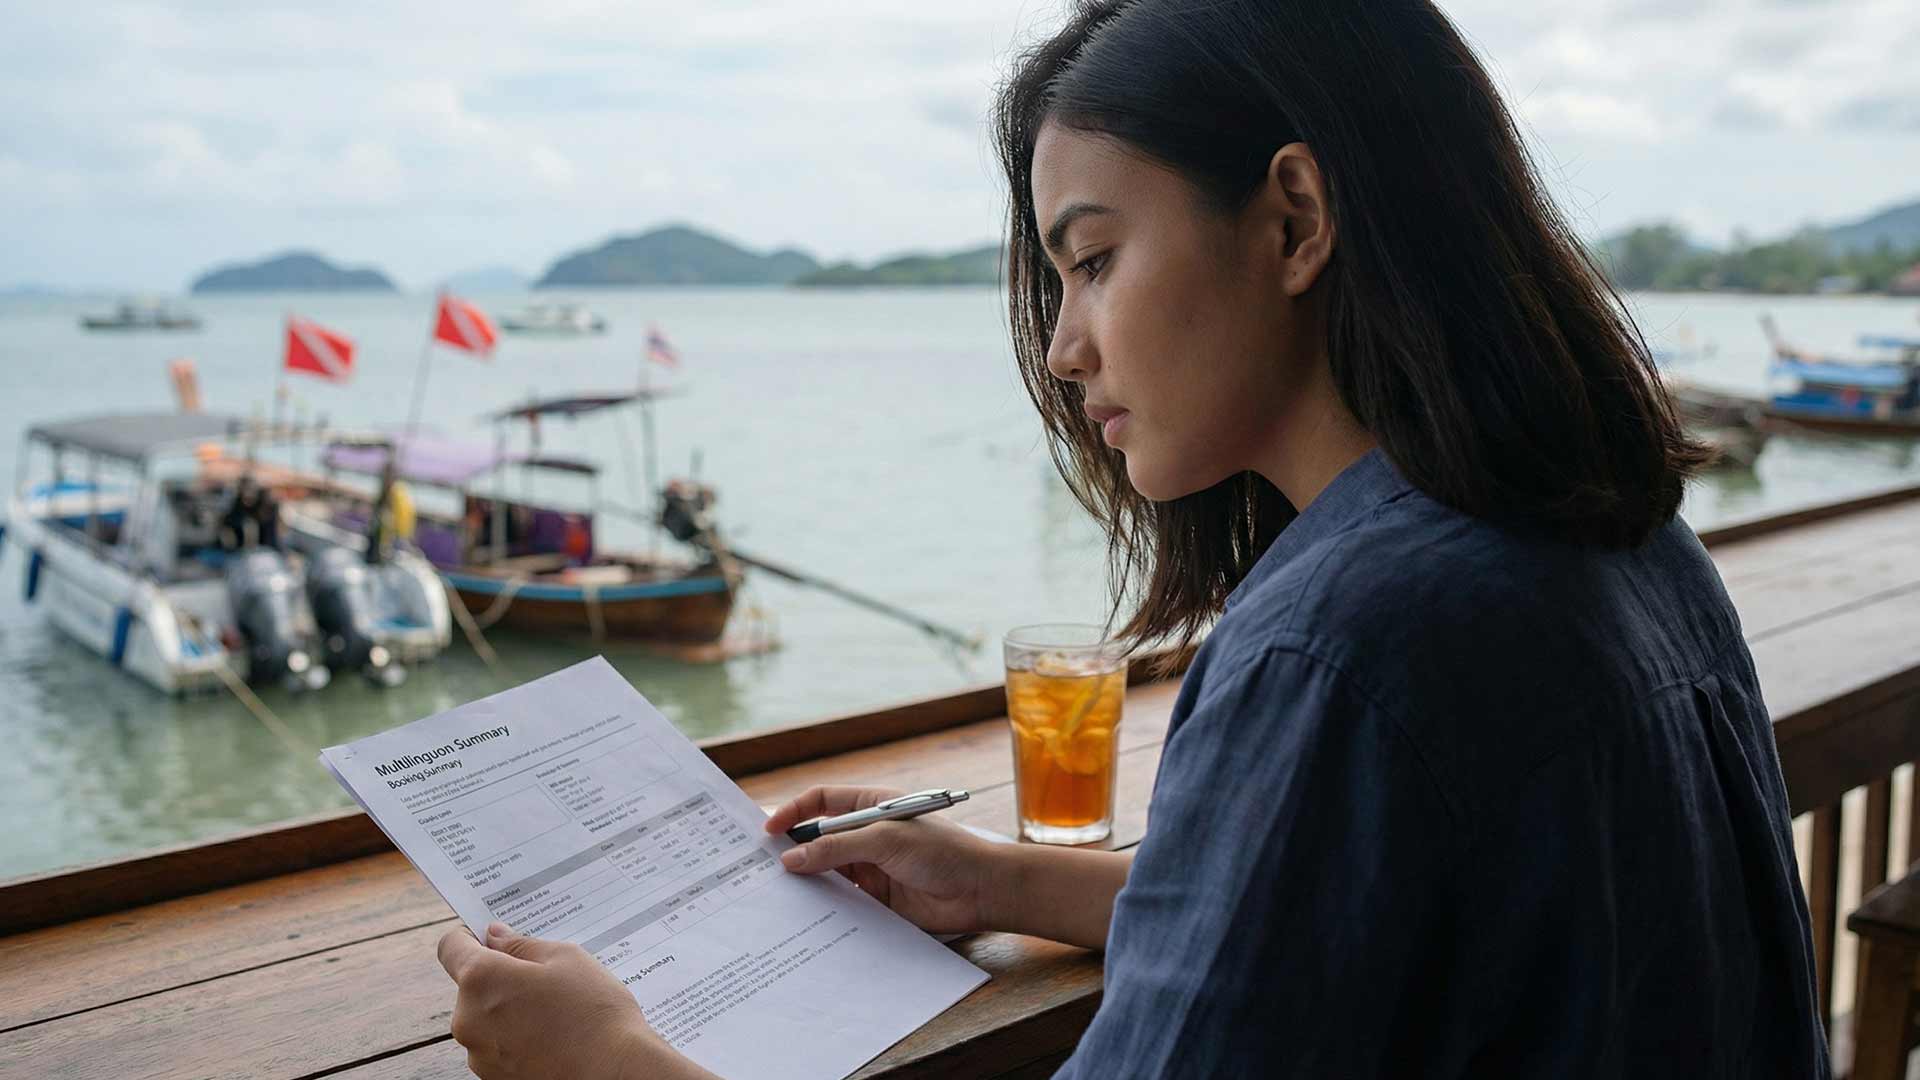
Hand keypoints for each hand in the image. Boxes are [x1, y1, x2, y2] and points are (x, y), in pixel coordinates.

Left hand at [436, 922, 719, 1079]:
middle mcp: (468, 1018)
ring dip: (509, 1010)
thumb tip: (494, 936)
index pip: (452, 947)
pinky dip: (516, 1038)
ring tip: (555, 1014)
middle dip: (501, 978)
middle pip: (472, 986)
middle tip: (545, 980)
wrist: (613, 1074)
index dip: (470, 937)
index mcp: (481, 979)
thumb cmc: (593, 1012)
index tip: (494, 940)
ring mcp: (478, 1054)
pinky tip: (552, 1038)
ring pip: (486, 1017)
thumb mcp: (566, 959)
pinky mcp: (492, 1077)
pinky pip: (497, 1045)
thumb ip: (521, 945)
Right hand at [764, 785, 1001, 934]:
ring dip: (805, 879)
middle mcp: (867, 834)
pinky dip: (823, 904)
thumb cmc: (942, 851)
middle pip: (819, 838)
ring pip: (826, 871)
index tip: (768, 830)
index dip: (794, 812)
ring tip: (775, 893)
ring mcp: (871, 866)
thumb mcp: (885, 840)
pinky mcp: (876, 898)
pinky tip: (805, 912)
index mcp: (871, 806)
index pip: (823, 801)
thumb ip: (837, 848)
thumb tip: (791, 859)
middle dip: (792, 849)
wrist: (980, 890)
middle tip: (760, 866)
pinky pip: (841, 899)